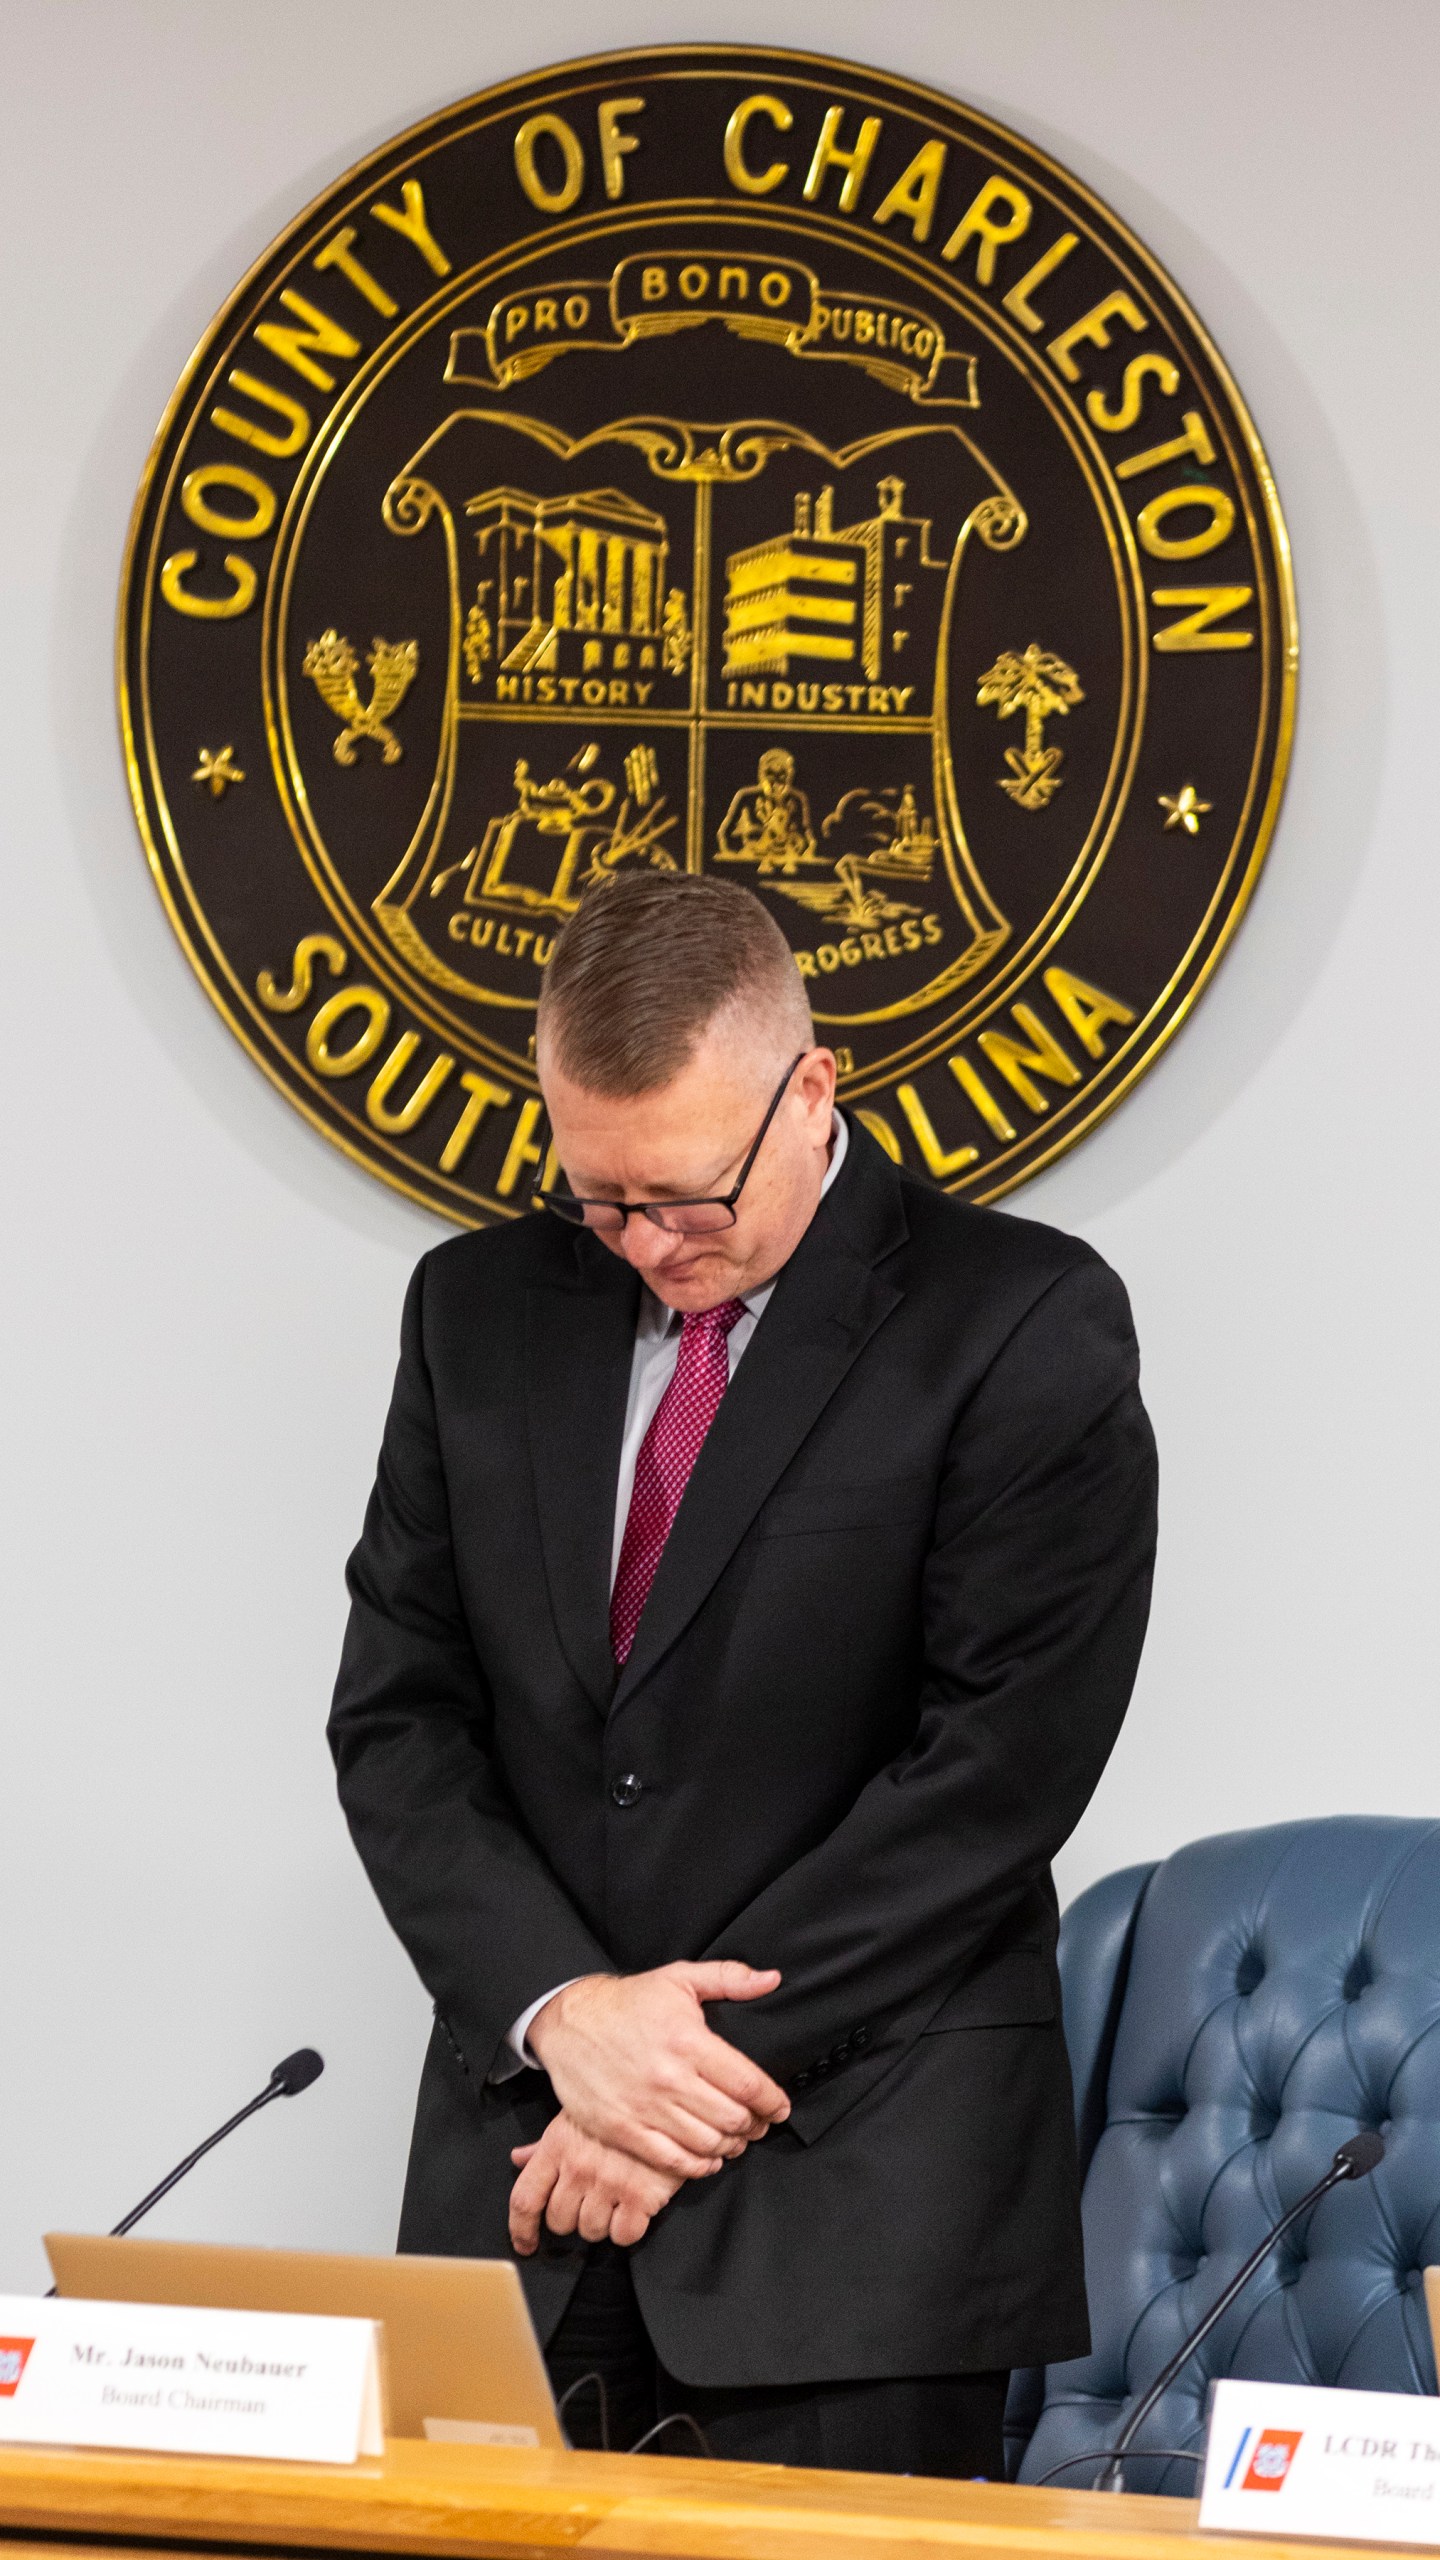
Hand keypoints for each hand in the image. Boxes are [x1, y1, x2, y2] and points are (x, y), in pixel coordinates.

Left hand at [508, 2112, 686, 2253]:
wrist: (670, 2100)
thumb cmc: (621, 2105)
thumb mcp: (577, 2115)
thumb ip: (546, 2144)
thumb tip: (518, 2159)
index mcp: (558, 2146)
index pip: (525, 2199)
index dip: (521, 2229)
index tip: (526, 2243)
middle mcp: (579, 2167)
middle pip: (559, 2221)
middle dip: (572, 2218)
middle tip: (591, 2199)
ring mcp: (609, 2183)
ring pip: (590, 2231)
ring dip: (601, 2223)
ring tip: (616, 2197)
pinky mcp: (641, 2197)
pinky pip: (623, 2236)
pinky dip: (629, 2229)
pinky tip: (635, 2206)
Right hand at [527, 1960, 789, 2176]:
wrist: (569, 2021)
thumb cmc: (629, 2001)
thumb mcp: (679, 1977)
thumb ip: (729, 1978)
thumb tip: (772, 1979)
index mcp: (688, 2040)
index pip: (747, 2083)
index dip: (772, 2101)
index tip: (780, 2107)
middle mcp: (669, 2078)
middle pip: (732, 2118)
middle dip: (754, 2125)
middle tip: (759, 2124)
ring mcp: (644, 2108)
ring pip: (706, 2143)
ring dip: (730, 2147)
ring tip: (736, 2139)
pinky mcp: (623, 2130)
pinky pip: (671, 2161)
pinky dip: (698, 2167)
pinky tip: (708, 2159)